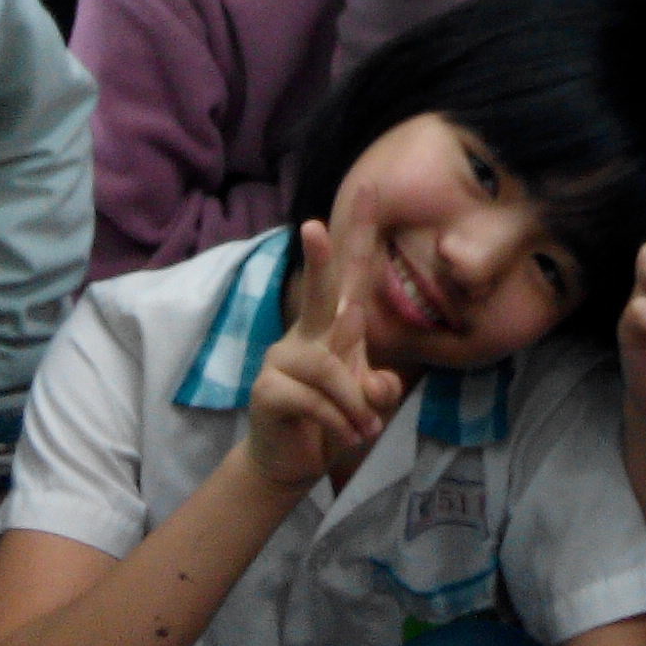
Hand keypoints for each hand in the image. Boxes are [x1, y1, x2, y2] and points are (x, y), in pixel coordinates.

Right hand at [246, 185, 407, 488]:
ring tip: (366, 428)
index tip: (370, 186)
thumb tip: (376, 384)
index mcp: (334, 323)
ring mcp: (283, 357)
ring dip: (354, 402)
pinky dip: (339, 421)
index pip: (352, 270)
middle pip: (317, 290)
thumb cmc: (335, 417)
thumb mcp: (367, 401)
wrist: (292, 459)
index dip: (359, 231)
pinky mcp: (268, 388)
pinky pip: (313, 400)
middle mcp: (307, 332)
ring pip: (328, 367)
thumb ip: (378, 388)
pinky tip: (347, 435)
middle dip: (318, 259)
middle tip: (313, 226)